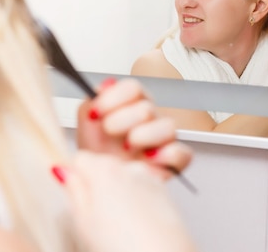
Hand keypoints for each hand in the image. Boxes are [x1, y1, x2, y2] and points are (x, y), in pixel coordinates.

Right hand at [55, 151, 196, 251]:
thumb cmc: (126, 246)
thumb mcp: (84, 222)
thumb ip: (73, 190)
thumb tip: (63, 171)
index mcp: (104, 170)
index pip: (80, 158)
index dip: (76, 177)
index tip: (76, 193)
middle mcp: (128, 168)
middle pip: (103, 165)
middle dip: (97, 183)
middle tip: (97, 215)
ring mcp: (149, 178)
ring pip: (124, 176)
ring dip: (119, 191)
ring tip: (119, 223)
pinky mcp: (163, 192)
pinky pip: (142, 187)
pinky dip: (137, 199)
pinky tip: (136, 223)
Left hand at [76, 78, 191, 178]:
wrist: (99, 181)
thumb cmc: (96, 154)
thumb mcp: (86, 125)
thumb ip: (92, 101)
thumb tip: (103, 86)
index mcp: (130, 105)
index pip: (133, 88)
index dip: (114, 98)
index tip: (96, 112)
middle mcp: (149, 119)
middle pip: (147, 108)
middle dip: (122, 121)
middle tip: (109, 131)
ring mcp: (163, 140)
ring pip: (168, 126)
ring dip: (143, 137)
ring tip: (127, 148)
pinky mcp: (173, 162)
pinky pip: (182, 153)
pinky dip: (166, 156)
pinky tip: (147, 161)